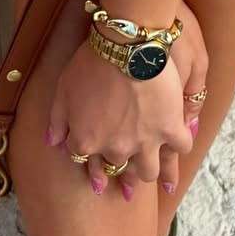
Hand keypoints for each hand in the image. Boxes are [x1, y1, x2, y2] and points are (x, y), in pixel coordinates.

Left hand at [46, 0, 208, 200]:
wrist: (125, 47)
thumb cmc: (90, 63)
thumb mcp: (62, 89)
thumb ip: (57, 120)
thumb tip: (54, 143)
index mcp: (87, 142)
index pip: (86, 162)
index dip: (91, 168)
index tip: (98, 179)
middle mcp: (116, 149)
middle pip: (119, 170)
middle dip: (122, 178)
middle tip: (128, 188)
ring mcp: (145, 142)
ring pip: (149, 171)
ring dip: (150, 173)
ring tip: (159, 180)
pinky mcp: (170, 128)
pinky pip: (180, 147)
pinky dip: (180, 146)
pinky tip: (180, 145)